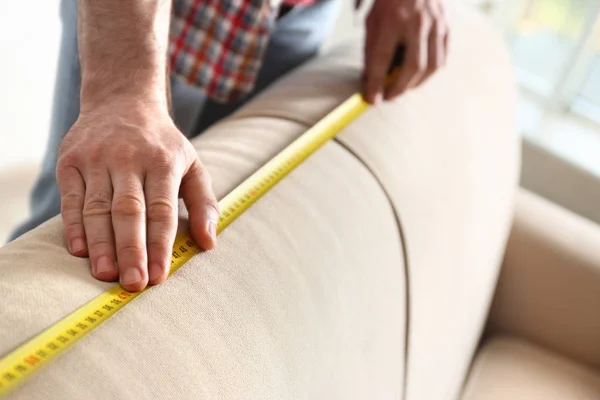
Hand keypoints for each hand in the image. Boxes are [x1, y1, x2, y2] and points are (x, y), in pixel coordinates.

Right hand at [57, 100, 218, 291]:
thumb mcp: (192, 164)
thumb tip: (209, 243)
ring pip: (97, 208)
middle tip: (133, 284)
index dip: (159, 245)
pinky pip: (70, 199)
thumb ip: (204, 203)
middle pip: (129, 211)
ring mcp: (96, 158)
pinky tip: (80, 252)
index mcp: (163, 161)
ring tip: (106, 274)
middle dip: (131, 250)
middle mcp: (128, 158)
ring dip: (100, 244)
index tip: (159, 276)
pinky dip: (74, 226)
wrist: (122, 100)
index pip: (162, 210)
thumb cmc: (162, 143)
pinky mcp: (70, 161)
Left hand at [361, 0, 448, 102]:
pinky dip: (429, 72)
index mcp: (393, 19)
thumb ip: (371, 50)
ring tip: (402, 88)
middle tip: (388, 97)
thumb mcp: (373, 20)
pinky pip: (442, 57)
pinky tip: (418, 76)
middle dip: (399, 88)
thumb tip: (370, 80)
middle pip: (413, 66)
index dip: (376, 83)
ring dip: (416, 83)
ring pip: (431, 66)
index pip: (382, 59)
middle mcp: (417, 22)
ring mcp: (436, 23)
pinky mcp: (447, 25)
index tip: (372, 99)